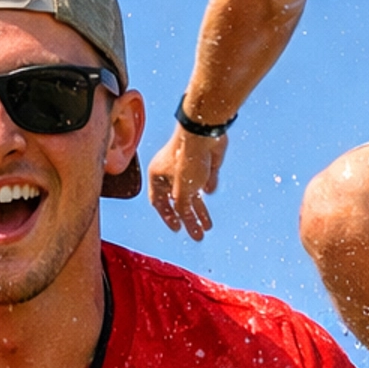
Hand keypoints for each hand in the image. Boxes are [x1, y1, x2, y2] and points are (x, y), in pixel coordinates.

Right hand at [147, 124, 228, 240]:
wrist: (204, 131)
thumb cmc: (187, 158)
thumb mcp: (182, 191)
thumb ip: (182, 208)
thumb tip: (186, 218)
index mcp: (158, 177)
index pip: (159, 203)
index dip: (168, 217)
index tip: (179, 229)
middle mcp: (171, 173)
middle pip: (179, 202)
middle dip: (189, 219)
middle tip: (198, 235)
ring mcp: (189, 168)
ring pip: (194, 194)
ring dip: (201, 210)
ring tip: (208, 226)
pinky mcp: (205, 163)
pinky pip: (207, 180)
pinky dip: (209, 187)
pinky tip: (210, 188)